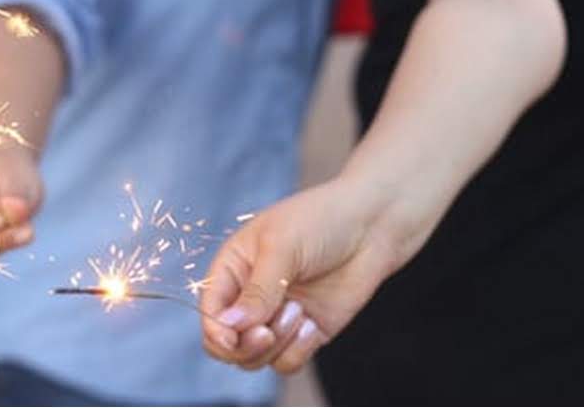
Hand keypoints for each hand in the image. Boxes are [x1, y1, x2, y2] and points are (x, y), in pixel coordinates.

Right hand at [200, 181, 405, 373]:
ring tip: (300, 311)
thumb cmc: (320, 220)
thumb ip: (256, 291)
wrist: (372, 225)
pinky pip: (287, 362)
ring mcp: (277, 317)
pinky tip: (313, 323)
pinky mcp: (305, 333)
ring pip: (257, 358)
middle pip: (227, 344)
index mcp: (233, 269)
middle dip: (245, 346)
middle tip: (267, 333)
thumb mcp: (281, 247)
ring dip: (278, 343)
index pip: (210, 311)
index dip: (216, 330)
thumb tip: (229, 325)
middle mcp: (250, 297)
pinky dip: (298, 350)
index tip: (233, 338)